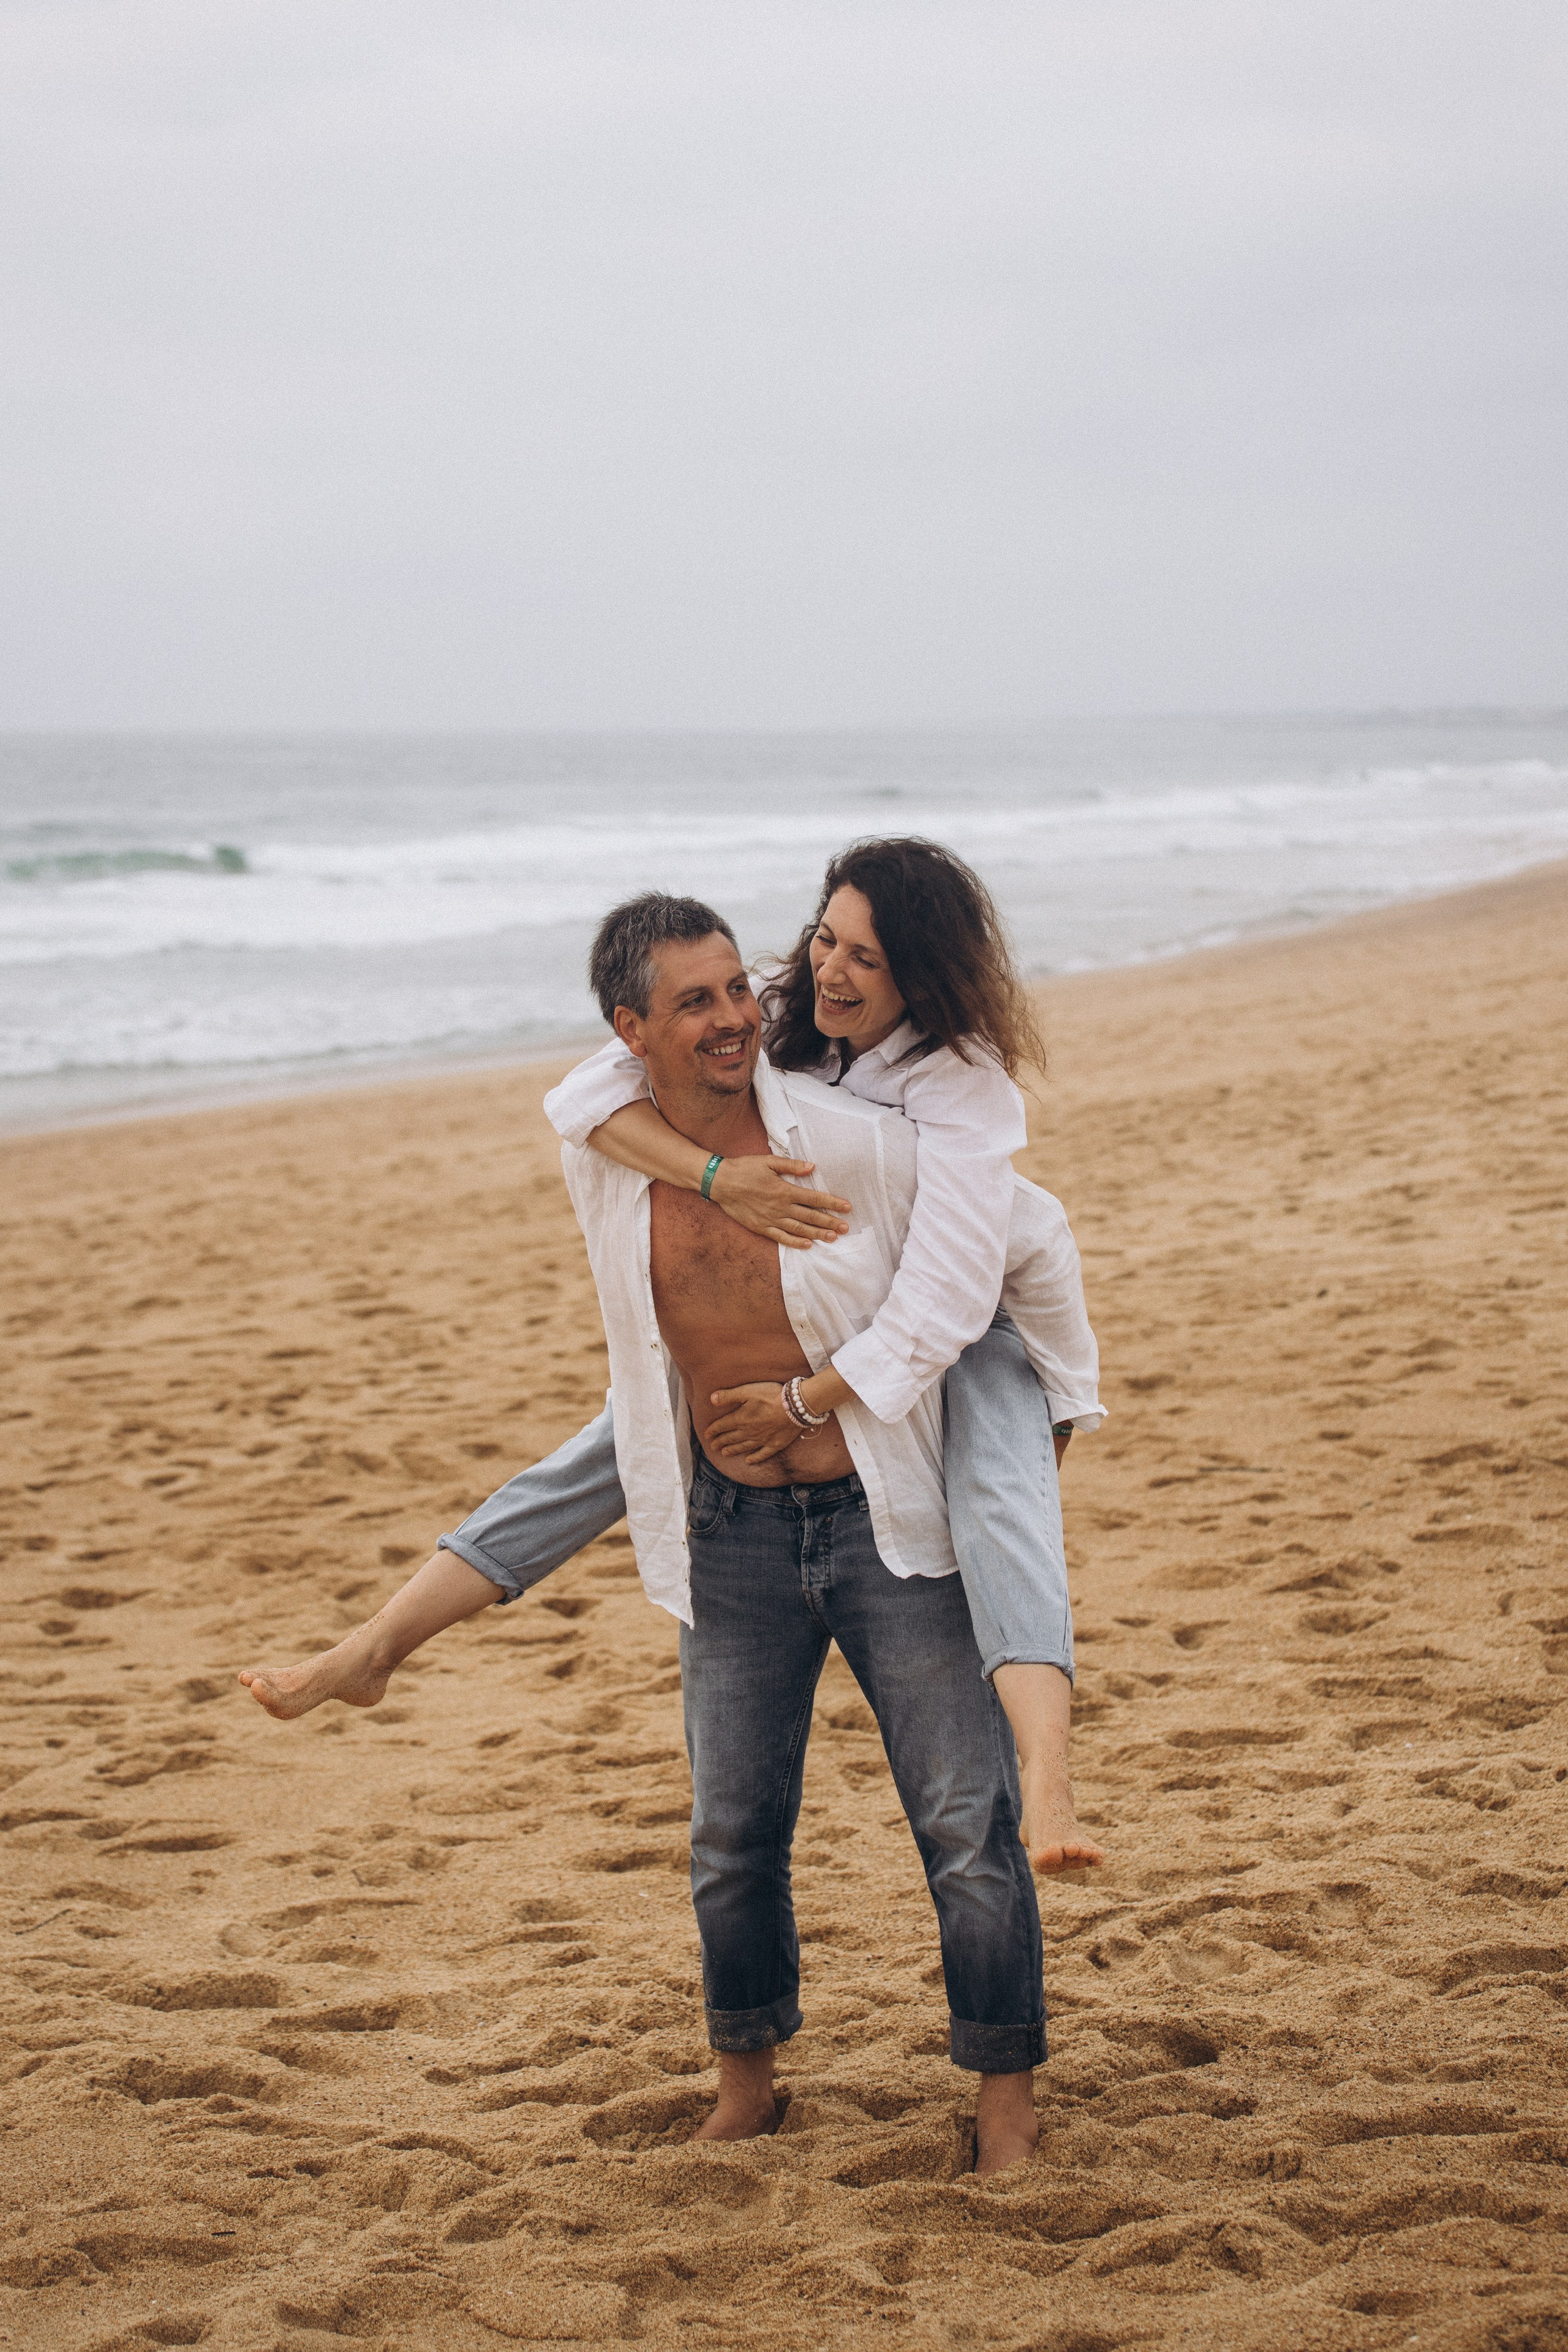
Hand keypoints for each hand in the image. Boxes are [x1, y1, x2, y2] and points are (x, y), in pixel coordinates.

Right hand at [707, 1156, 850, 1250]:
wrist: (720, 1182)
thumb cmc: (745, 1169)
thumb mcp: (769, 1161)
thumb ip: (791, 1166)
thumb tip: (812, 1167)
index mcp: (784, 1190)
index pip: (814, 1198)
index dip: (832, 1203)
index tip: (847, 1208)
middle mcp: (780, 1207)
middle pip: (810, 1216)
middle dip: (830, 1222)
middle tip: (846, 1228)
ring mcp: (770, 1219)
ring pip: (799, 1229)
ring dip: (817, 1233)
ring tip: (833, 1238)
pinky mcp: (761, 1227)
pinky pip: (781, 1237)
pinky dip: (795, 1242)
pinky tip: (807, 1245)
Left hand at [707, 1382, 817, 1464]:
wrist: (796, 1406)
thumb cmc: (771, 1395)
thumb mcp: (747, 1390)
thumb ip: (728, 1395)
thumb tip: (711, 1399)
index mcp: (740, 1419)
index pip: (722, 1426)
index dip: (713, 1430)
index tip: (707, 1435)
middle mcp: (749, 1432)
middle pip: (731, 1438)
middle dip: (720, 1442)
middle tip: (713, 1446)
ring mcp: (762, 1440)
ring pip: (743, 1447)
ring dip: (732, 1450)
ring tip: (724, 1453)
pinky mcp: (775, 1444)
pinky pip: (762, 1454)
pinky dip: (754, 1458)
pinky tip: (748, 1461)